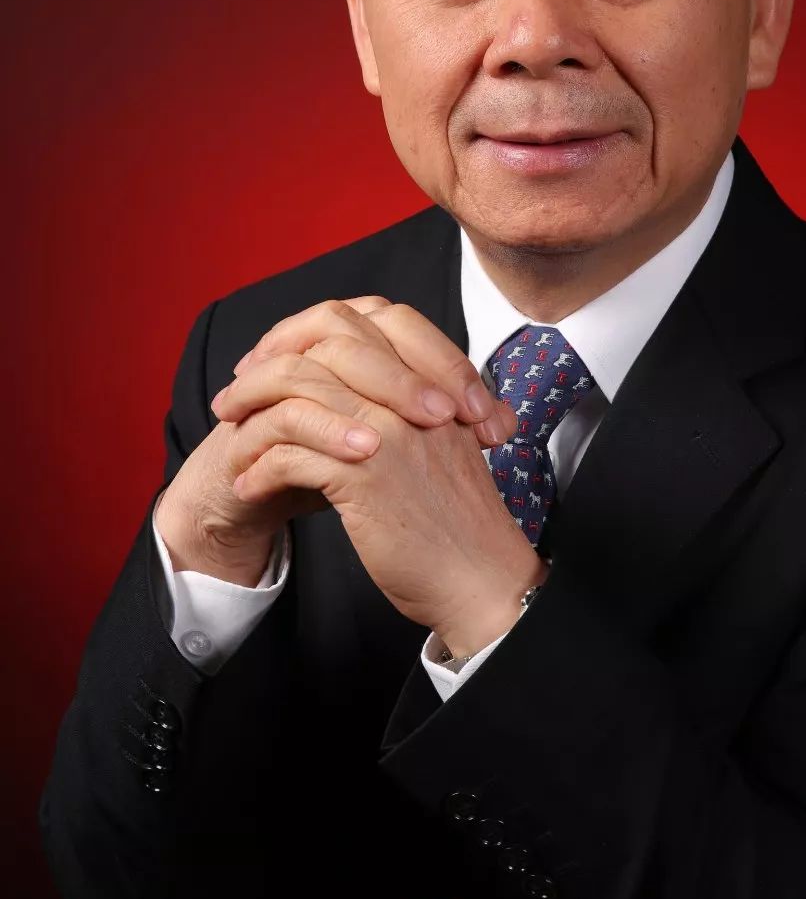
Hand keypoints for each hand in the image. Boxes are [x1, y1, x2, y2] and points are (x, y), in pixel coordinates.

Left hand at [210, 297, 543, 650]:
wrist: (482, 579)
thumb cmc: (456, 521)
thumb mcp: (440, 446)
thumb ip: (407, 408)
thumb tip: (342, 387)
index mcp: (433, 381)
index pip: (364, 318)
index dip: (307, 332)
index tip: (273, 360)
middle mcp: (414, 396)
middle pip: (322, 347)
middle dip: (265, 369)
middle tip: (233, 398)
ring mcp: (389, 433)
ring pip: (296, 397)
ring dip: (251, 420)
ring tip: (230, 443)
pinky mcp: (366, 478)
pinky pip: (289, 456)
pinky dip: (259, 470)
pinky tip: (250, 487)